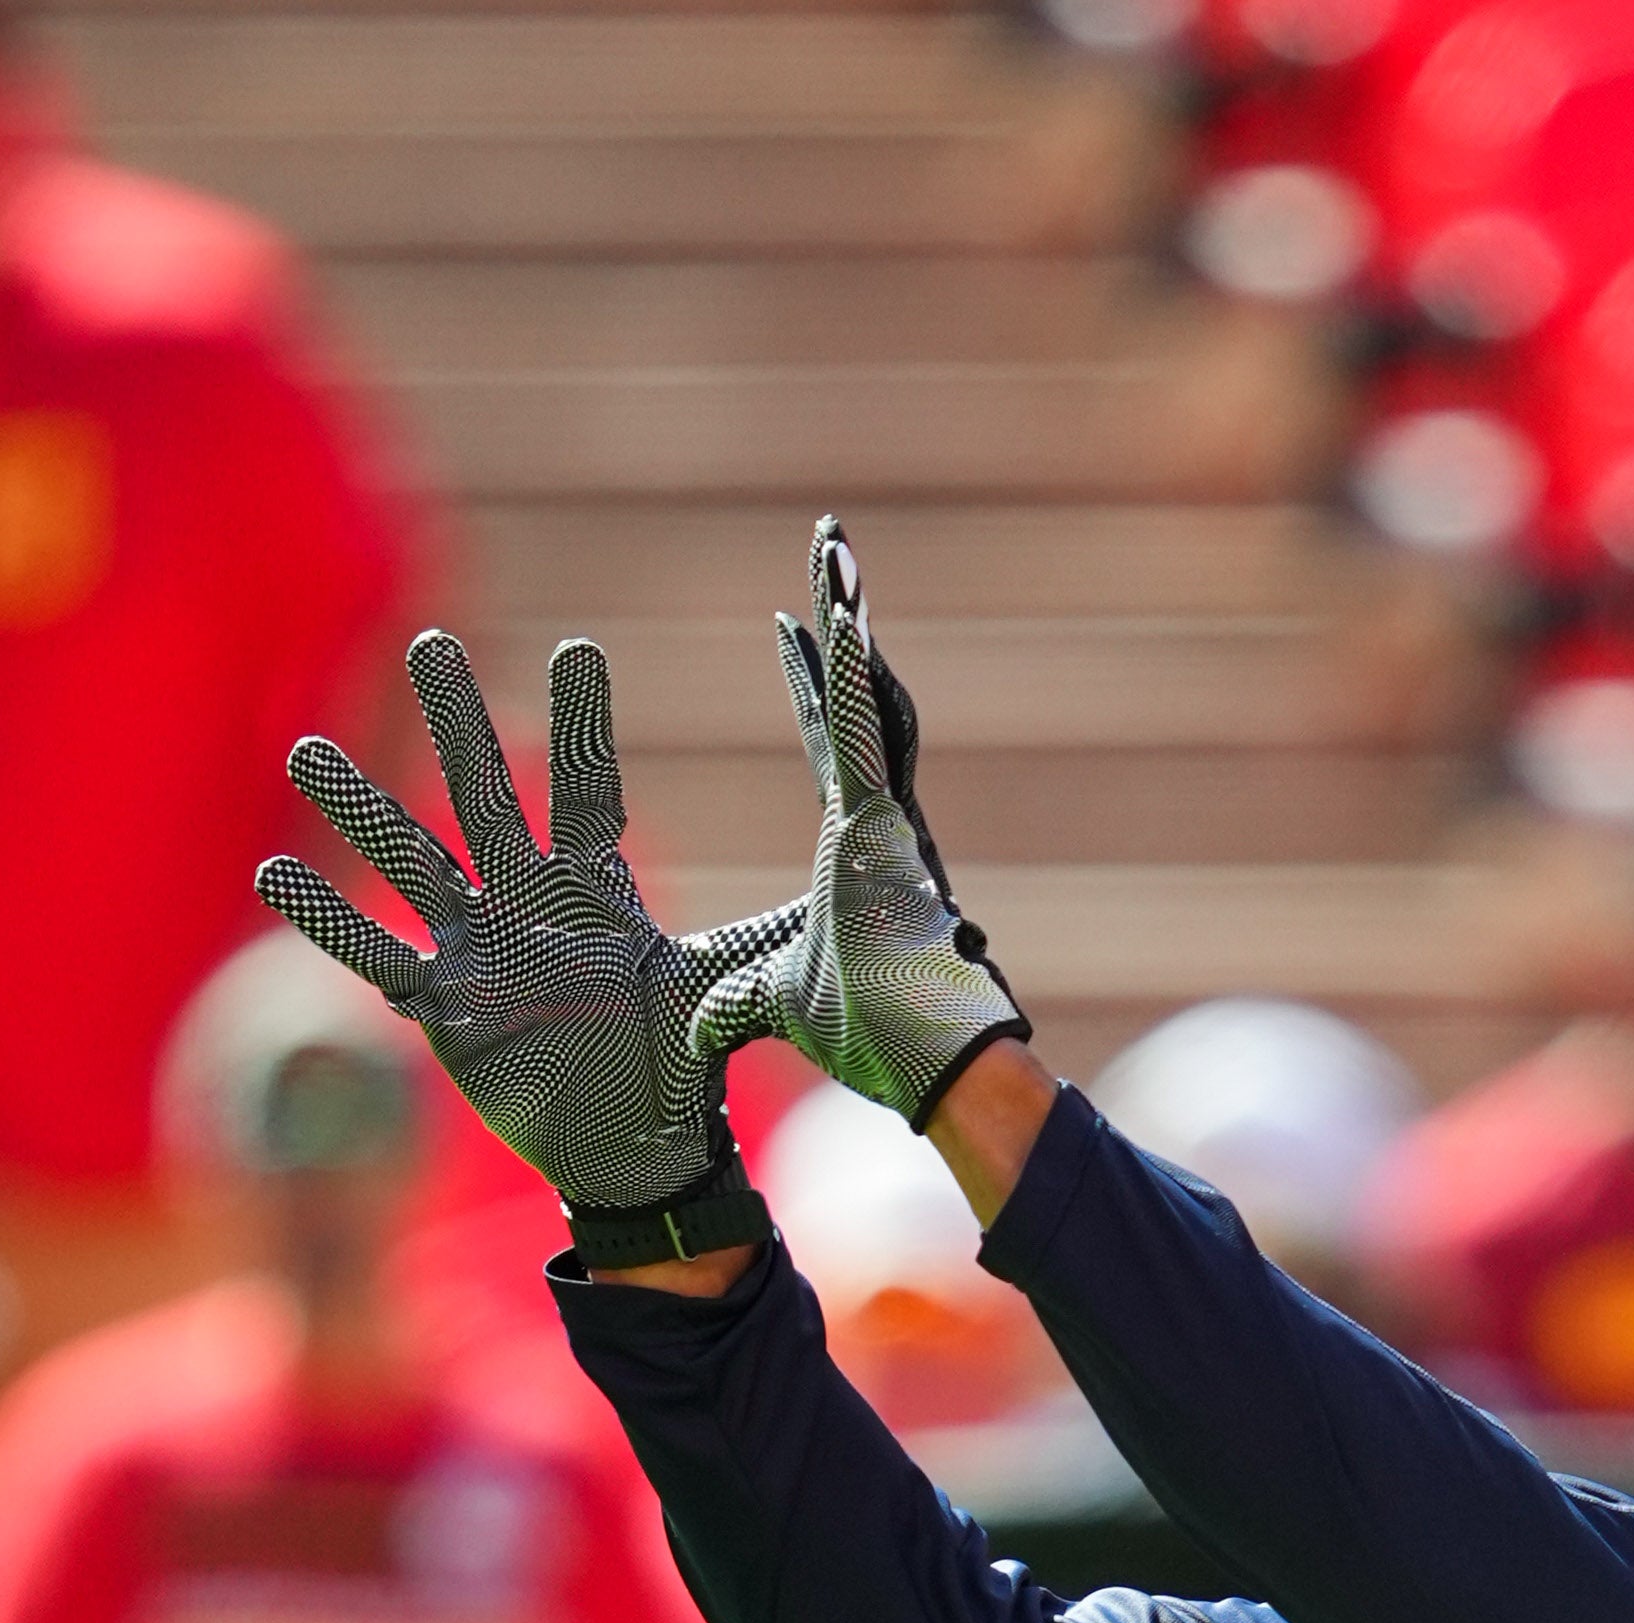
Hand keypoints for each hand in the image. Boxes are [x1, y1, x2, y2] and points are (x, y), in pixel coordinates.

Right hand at [257, 632, 802, 1265]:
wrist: (635, 1151)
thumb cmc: (676, 1067)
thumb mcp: (716, 994)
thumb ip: (753, 950)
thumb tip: (830, 913)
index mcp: (596, 889)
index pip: (587, 789)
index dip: (585, 726)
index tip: (581, 651)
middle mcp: (527, 903)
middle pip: (482, 795)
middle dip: (457, 722)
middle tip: (430, 643)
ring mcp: (477, 949)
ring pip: (409, 862)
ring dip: (359, 812)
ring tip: (304, 752)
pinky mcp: (445, 1007)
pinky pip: (374, 958)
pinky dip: (327, 924)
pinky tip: (272, 877)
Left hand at [695, 518, 1028, 1129]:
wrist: (928, 1064)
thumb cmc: (869, 1037)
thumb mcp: (774, 1000)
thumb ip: (742, 995)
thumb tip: (705, 1024)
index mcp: (859, 847)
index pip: (832, 743)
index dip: (814, 686)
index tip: (790, 629)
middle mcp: (885, 819)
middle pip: (861, 700)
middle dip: (843, 623)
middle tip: (829, 548)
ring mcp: (894, 820)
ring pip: (872, 701)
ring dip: (852, 626)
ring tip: (834, 552)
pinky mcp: (890, 833)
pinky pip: (865, 741)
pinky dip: (854, 682)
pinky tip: (841, 621)